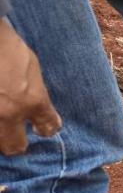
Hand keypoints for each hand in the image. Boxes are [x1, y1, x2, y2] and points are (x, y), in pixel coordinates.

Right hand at [0, 20, 61, 155]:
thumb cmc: (7, 46)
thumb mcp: (32, 67)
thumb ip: (35, 90)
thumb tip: (35, 103)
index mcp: (32, 101)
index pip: (48, 127)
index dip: (47, 128)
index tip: (42, 128)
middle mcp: (9, 114)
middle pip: (15, 146)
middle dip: (17, 143)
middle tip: (16, 136)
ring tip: (2, 125)